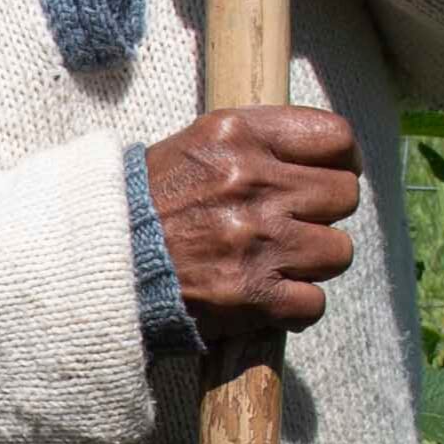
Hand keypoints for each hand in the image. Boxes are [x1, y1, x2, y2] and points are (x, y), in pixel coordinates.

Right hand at [145, 105, 365, 336]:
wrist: (99, 261)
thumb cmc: (144, 203)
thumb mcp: (195, 146)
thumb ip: (256, 143)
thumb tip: (319, 153)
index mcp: (237, 136)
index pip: (336, 138)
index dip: (342, 160)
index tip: (331, 174)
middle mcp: (252, 183)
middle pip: (344, 195)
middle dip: (326, 212)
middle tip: (298, 222)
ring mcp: (256, 241)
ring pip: (338, 251)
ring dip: (314, 261)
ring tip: (279, 261)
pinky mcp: (252, 295)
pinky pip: (314, 303)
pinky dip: (295, 307)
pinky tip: (268, 297)